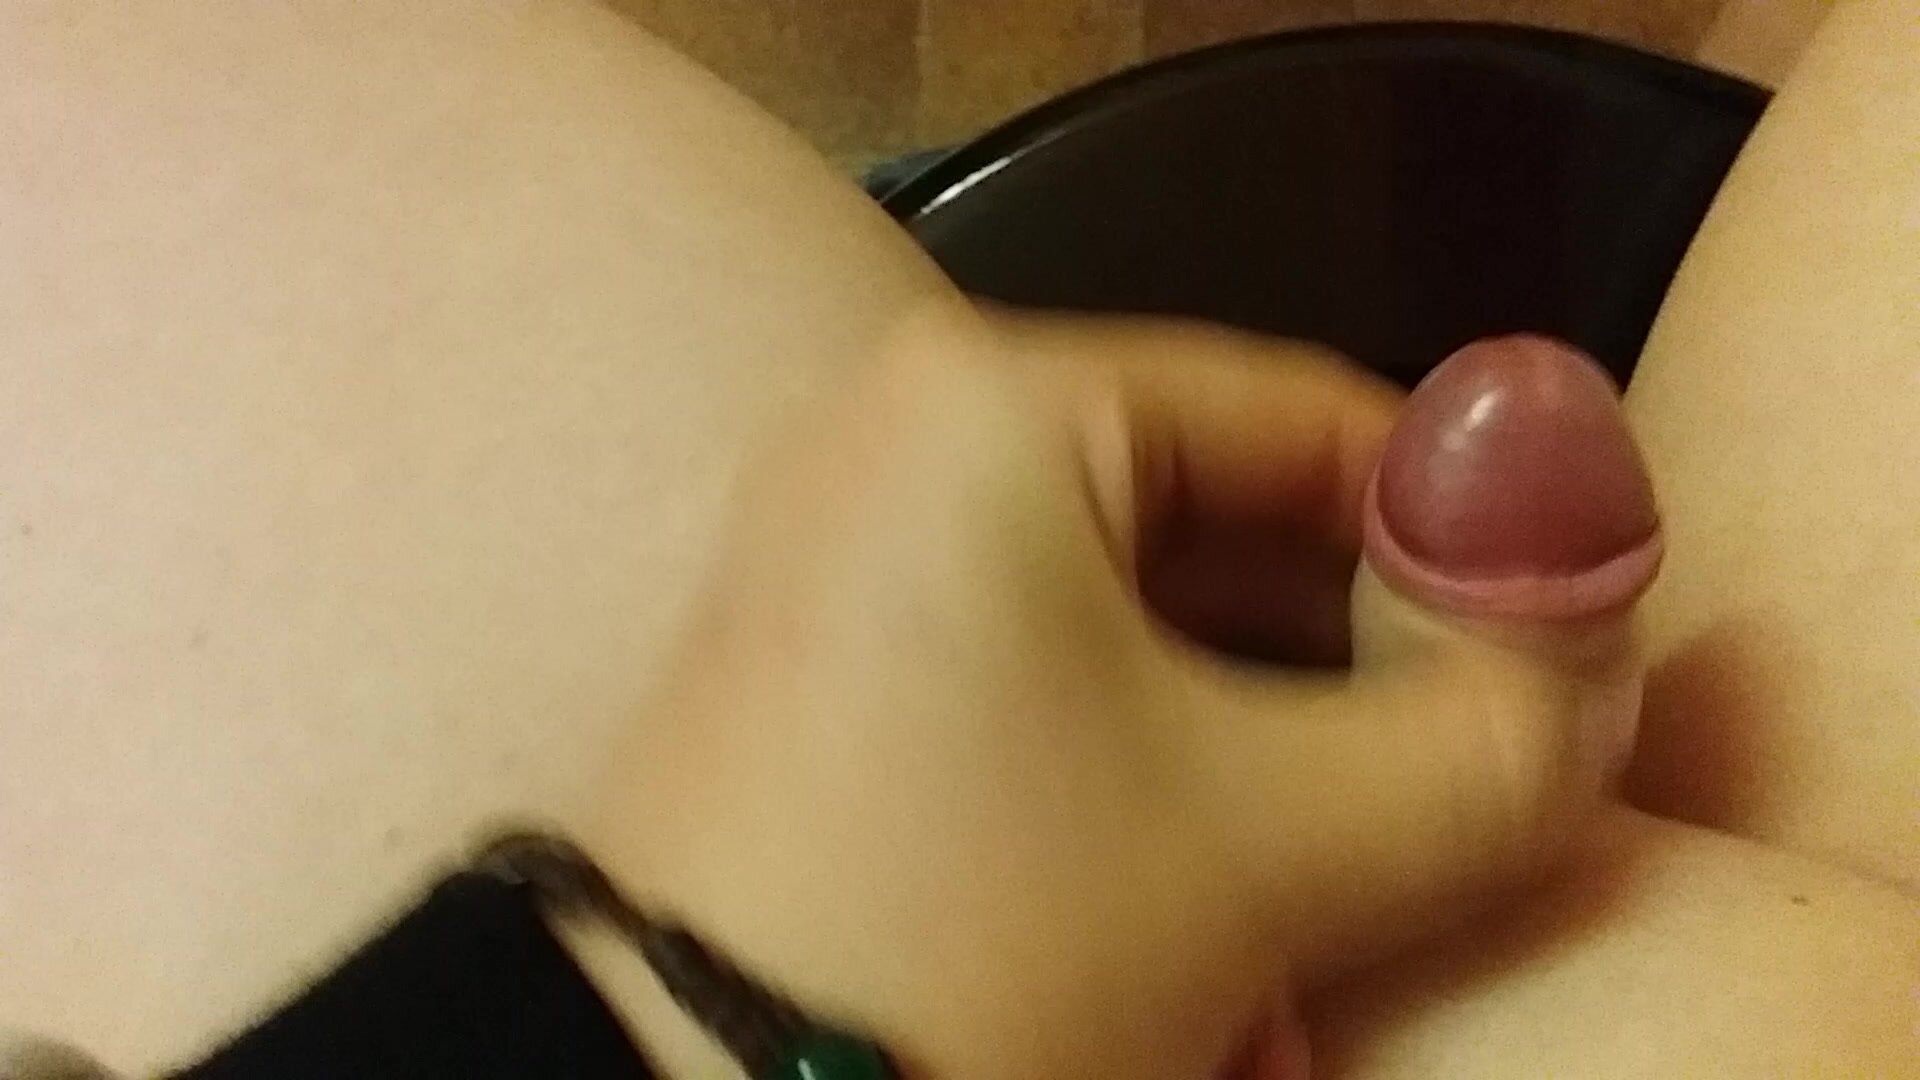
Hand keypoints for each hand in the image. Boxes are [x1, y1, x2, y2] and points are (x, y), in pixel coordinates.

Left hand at [579, 308, 1660, 1078]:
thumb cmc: (976, 932)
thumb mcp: (1280, 847)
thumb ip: (1494, 741)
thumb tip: (1592, 671)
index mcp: (992, 400)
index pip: (1306, 416)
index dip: (1457, 535)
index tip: (1552, 656)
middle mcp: (895, 437)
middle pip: (1216, 516)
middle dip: (1349, 658)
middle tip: (1452, 776)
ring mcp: (839, 548)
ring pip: (1129, 612)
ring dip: (1254, 731)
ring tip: (1332, 854)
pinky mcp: (816, 659)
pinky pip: (1031, 669)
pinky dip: (1135, 754)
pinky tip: (1199, 875)